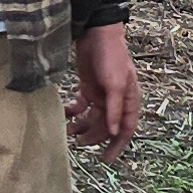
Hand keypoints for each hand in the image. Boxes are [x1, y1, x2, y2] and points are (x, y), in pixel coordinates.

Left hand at [66, 25, 140, 152]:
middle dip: (93, 136)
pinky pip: (80, 106)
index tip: (106, 159)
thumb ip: (114, 108)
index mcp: (128, 100)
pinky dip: (73, 112)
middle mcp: (115, 100)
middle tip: (78, 142)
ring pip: (91, 118)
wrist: (96, 32)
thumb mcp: (115, 83)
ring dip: (81, 126)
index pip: (126, 129)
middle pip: (106, 126)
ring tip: (68, 131)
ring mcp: (101, 94)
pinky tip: (64, 113)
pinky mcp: (87, 87)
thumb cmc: (112, 56)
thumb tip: (114, 132)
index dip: (117, 145)